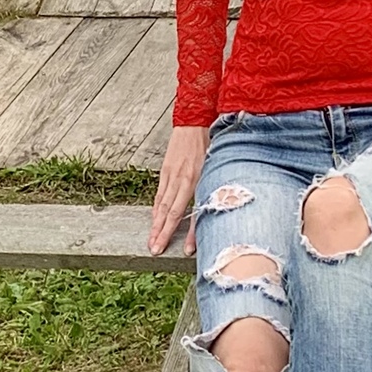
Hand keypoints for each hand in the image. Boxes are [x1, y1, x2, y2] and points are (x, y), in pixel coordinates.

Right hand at [149, 125, 209, 254]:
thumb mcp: (217, 165)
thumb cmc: (210, 143)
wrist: (194, 121)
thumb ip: (215, 186)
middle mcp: (183, 179)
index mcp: (198, 179)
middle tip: (155, 250)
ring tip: (151, 241)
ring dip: (156, 225)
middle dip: (163, 233)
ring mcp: (172, 175)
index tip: (186, 250)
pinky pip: (160, 194)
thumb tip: (219, 209)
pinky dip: (156, 209)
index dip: (190, 233)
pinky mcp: (165, 170)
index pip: (193, 212)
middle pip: (171, 212)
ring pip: (162, 205)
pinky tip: (153, 220)